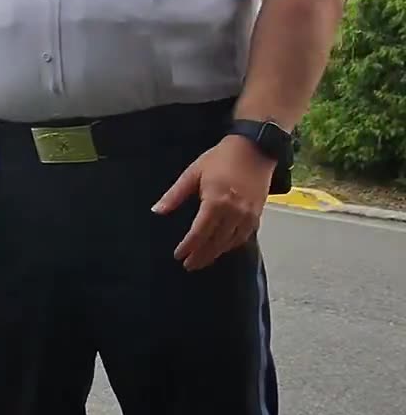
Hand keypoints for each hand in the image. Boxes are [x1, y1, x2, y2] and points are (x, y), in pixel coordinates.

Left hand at [153, 135, 272, 271]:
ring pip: (230, 243)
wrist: (254, 149)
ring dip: (215, 253)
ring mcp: (248, 215)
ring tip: (202, 259)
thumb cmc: (221, 158)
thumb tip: (157, 211)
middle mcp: (234, 212)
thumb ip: (175, 194)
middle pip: (215, 242)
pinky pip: (244, 237)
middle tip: (188, 265)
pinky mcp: (257, 214)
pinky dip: (231, 245)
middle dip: (201, 256)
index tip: (178, 256)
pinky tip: (222, 248)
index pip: (199, 233)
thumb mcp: (193, 173)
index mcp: (216, 202)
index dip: (188, 247)